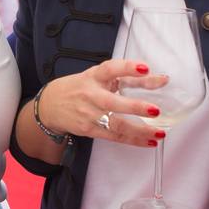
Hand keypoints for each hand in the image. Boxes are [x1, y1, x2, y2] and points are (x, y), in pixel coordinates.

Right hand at [36, 59, 169, 147]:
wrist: (49, 106)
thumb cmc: (78, 88)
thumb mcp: (96, 76)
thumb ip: (125, 77)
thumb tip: (158, 79)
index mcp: (93, 76)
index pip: (110, 69)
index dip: (127, 67)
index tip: (145, 68)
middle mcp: (91, 95)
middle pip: (113, 102)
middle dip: (135, 107)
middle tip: (156, 110)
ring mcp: (89, 114)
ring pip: (116, 124)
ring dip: (139, 130)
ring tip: (159, 133)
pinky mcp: (89, 129)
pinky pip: (114, 136)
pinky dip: (133, 140)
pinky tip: (149, 141)